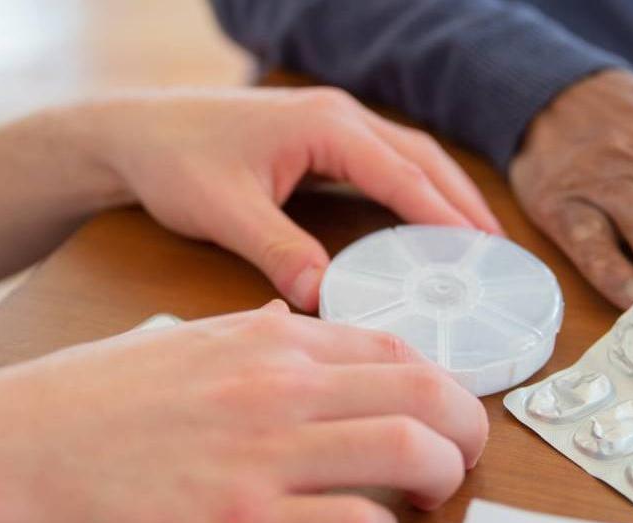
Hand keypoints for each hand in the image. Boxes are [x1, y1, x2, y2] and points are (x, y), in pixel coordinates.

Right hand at [0, 302, 486, 522]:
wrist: (2, 454)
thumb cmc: (79, 403)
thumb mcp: (171, 340)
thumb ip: (242, 331)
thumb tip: (290, 321)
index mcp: (264, 341)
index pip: (393, 344)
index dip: (438, 381)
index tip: (440, 410)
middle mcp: (278, 387)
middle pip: (426, 391)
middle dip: (466, 427)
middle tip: (462, 456)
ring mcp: (263, 456)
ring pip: (411, 450)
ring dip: (441, 476)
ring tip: (429, 496)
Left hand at [72, 88, 501, 309]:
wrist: (132, 133)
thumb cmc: (173, 159)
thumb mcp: (225, 211)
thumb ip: (277, 251)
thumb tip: (321, 296)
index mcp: (323, 125)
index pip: (401, 174)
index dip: (444, 215)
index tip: (480, 250)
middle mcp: (336, 116)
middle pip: (421, 157)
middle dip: (464, 201)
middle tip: (499, 249)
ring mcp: (330, 123)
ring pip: (408, 155)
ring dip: (445, 193)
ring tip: (478, 237)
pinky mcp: (320, 139)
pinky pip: (384, 162)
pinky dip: (414, 189)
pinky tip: (424, 221)